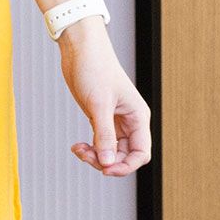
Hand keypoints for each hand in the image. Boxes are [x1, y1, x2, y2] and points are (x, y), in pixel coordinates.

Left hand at [58, 22, 152, 176]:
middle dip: (106, 161)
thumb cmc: (94, 70)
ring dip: (96, 156)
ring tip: (79, 149)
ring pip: (112, 152)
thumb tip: (108, 163)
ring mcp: (116, 121)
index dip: (126, 166)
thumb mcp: (99, 105)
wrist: (81, 50)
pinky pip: (101, 143)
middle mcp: (130, 121)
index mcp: (138, 117)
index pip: (142, 153)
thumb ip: (104, 136)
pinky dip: (90, 148)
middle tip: (84, 154)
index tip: (105, 169)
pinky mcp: (101, 119)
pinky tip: (77, 146)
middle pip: (126, 156)